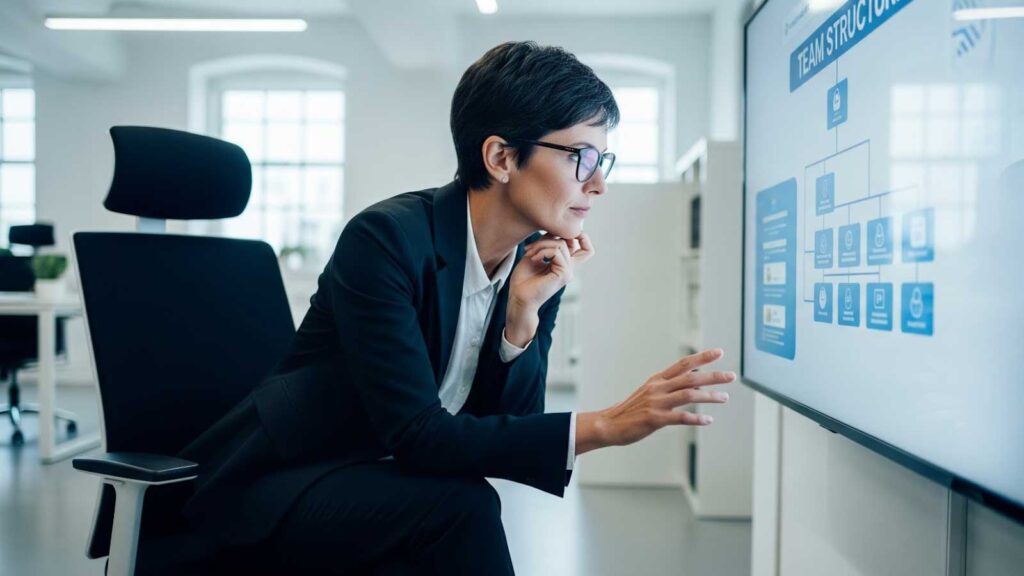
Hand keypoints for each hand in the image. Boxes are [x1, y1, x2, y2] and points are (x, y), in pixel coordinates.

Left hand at [508, 232, 593, 313]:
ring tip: (529, 253)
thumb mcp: (535, 255)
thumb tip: (555, 231)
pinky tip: (533, 259)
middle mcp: (569, 268)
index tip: (555, 234)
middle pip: (575, 242)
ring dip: (542, 245)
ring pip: (562, 244)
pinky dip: (543, 251)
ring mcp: (568, 272)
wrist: (518, 297)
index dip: (580, 236)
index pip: (585, 249)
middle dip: (550, 237)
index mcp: (564, 265)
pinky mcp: (563, 274)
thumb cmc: (523, 280)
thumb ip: (547, 243)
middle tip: (531, 247)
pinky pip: (557, 252)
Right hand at [575, 349, 735, 454]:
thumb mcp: (649, 392)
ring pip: (688, 395)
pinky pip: (680, 417)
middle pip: (691, 377)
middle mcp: (658, 388)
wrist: (609, 424)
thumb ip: (668, 385)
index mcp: (657, 380)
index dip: (702, 357)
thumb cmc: (631, 410)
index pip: (683, 364)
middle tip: (731, 376)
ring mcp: (657, 403)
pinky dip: (696, 418)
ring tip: (724, 398)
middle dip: (713, 376)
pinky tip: (707, 420)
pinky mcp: (655, 419)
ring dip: (709, 396)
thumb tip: (692, 378)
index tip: (719, 352)